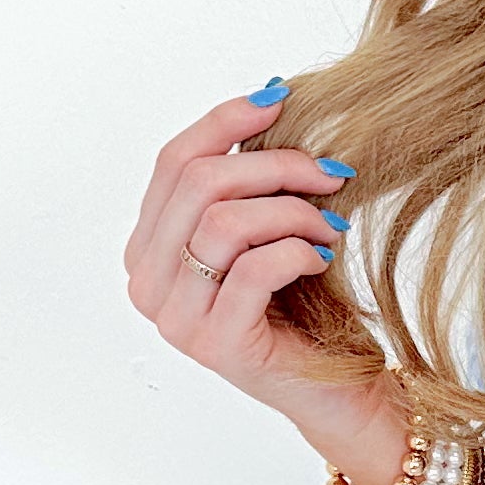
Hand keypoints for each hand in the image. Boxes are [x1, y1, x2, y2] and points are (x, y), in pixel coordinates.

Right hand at [124, 81, 378, 443]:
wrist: (337, 391)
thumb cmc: (304, 308)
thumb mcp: (268, 230)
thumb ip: (249, 181)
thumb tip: (267, 93)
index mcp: (149, 249)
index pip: (172, 163)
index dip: (224, 121)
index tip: (278, 97)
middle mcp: (148, 283)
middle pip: (197, 184)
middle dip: (274, 165)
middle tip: (330, 173)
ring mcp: (175, 318)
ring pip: (224, 221)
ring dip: (293, 212)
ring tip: (331, 228)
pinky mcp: (215, 344)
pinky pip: (254, 267)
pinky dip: (297, 251)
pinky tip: (321, 258)